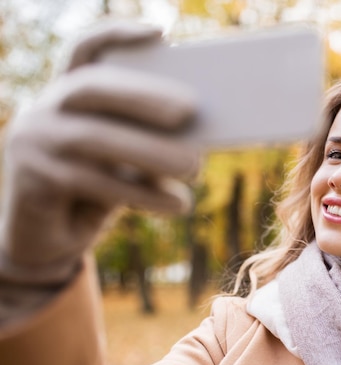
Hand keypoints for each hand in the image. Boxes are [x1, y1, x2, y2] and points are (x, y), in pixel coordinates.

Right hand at [0, 21, 200, 285]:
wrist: (52, 243)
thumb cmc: (98, 194)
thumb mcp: (125, 164)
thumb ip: (147, 142)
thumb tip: (196, 134)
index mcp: (66, 95)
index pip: (84, 50)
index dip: (117, 34)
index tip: (161, 32)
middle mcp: (42, 110)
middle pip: (91, 88)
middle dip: (143, 95)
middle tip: (191, 109)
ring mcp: (31, 143)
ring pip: (94, 139)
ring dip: (151, 152)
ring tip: (195, 166)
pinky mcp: (31, 182)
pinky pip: (96, 183)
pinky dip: (144, 194)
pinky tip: (179, 204)